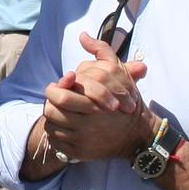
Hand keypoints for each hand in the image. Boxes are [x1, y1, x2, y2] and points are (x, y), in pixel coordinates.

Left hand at [42, 32, 153, 163]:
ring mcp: (82, 142)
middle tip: (55, 99)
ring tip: (59, 111)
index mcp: (94, 106)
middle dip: (50, 103)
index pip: (61, 97)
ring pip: (51, 127)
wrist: (138, 135)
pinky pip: (55, 141)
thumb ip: (101, 51)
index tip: (59, 86)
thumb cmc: (125, 101)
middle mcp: (87, 126)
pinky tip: (64, 126)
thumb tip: (83, 35)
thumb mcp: (118, 73)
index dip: (55, 89)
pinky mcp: (79, 153)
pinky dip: (55, 132)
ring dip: (52, 117)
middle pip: (52, 112)